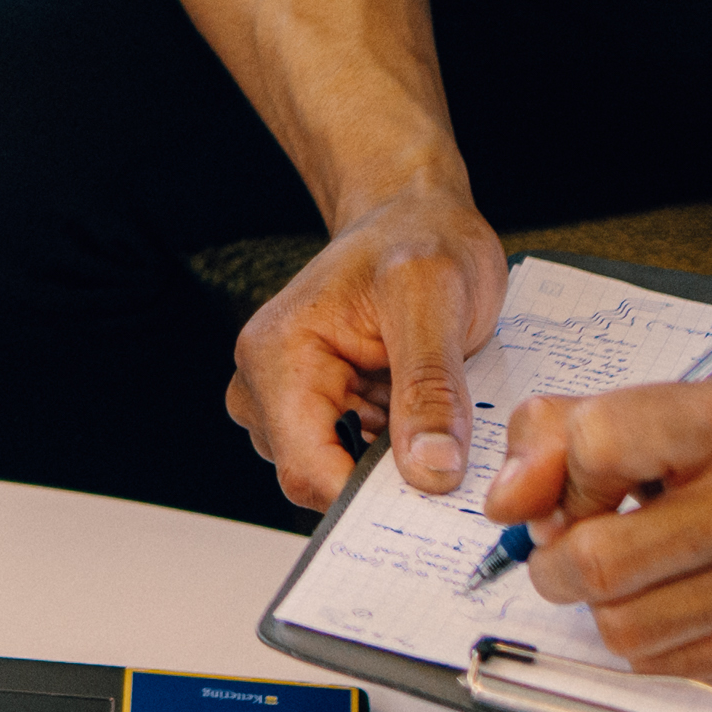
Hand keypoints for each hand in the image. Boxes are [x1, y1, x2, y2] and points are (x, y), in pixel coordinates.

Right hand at [225, 184, 506, 514]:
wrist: (415, 214)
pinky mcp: (319, 409)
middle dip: (385, 478)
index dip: (370, 497)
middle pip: (318, 478)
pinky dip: (395, 449)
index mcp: (277, 356)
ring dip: (393, 460)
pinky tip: (420, 409)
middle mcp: (265, 383)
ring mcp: (287, 400)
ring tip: (430, 405)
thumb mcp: (433, 299)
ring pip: (339, 474)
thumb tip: (430, 471)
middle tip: (446, 440)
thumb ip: (429, 387)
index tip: (433, 497)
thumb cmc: (418, 238)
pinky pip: (355, 459)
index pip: (308, 468)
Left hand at [489, 361, 711, 678]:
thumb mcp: (697, 398)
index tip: (584, 485)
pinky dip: (654, 640)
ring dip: (604, 607)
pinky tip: (681, 601)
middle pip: (602, 557)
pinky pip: (679, 663)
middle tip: (572, 548)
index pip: (599, 446)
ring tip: (634, 573)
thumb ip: (576, 427)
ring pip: (628, 625)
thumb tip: (505, 500)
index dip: (564, 475)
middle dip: (558, 560)